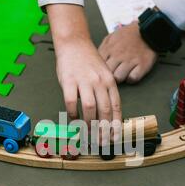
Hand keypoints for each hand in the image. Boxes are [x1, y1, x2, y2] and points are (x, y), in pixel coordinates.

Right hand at [46, 4, 121, 133]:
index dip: (115, 125)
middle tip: (100, 141)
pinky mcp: (68, 80)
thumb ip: (107, 92)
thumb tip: (109, 116)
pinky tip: (73, 118)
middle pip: (104, 110)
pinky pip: (71, 101)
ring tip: (86, 133)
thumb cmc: (89, 61)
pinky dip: (72, 113)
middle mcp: (99, 82)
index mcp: (110, 82)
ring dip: (88, 124)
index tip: (114, 138)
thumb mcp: (104, 74)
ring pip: (89, 108)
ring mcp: (84, 81)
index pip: (115, 107)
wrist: (74, 43)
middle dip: (103, 129)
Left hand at [98, 21, 157, 83]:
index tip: (104, 71)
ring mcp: (130, 61)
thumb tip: (96, 60)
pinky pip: (133, 78)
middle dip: (109, 76)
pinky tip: (132, 73)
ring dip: (120, 78)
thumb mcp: (111, 37)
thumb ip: (103, 48)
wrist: (148, 29)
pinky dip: (132, 78)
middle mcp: (119, 55)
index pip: (99, 66)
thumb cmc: (129, 35)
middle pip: (107, 73)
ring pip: (118, 78)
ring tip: (123, 74)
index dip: (100, 70)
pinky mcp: (142, 65)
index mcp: (109, 49)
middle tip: (113, 74)